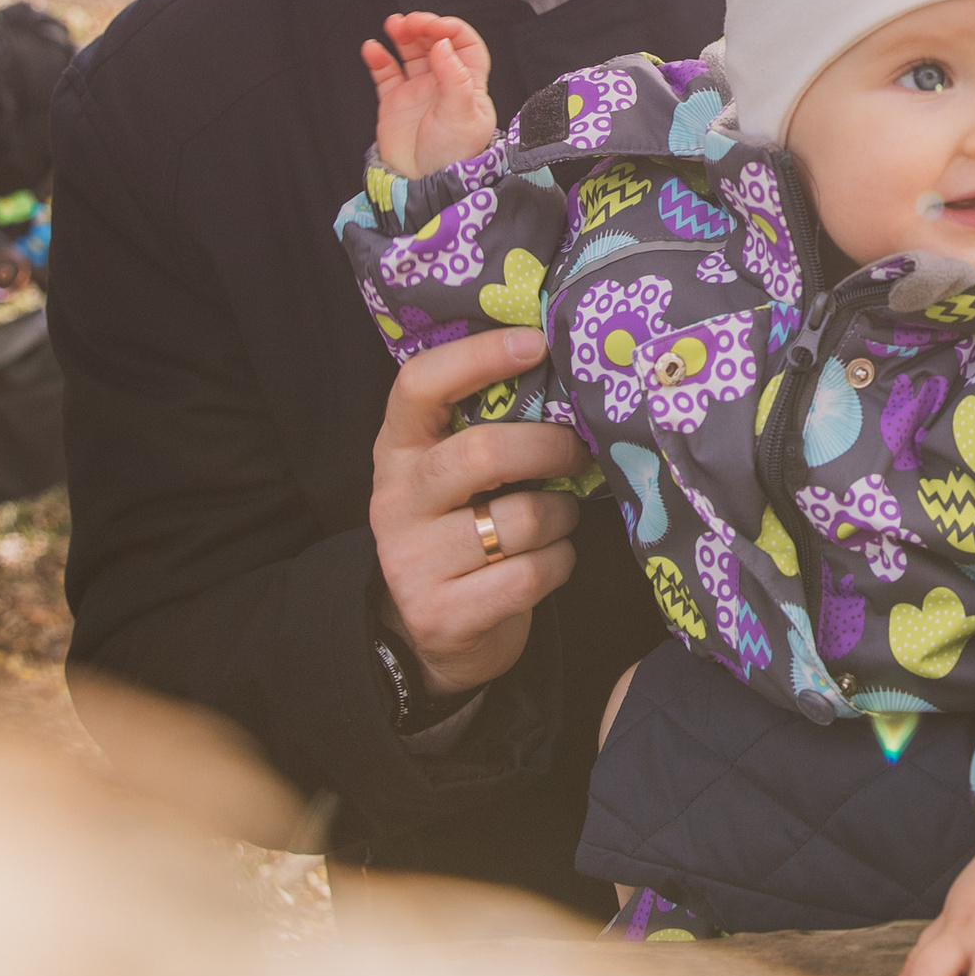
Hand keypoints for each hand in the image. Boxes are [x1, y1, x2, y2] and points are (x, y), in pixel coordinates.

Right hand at [362, 10, 496, 178]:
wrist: (425, 186)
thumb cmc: (453, 155)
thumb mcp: (462, 116)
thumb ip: (455, 78)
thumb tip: (443, 44)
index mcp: (468, 84)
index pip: (465, 45)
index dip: (452, 30)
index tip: (437, 26)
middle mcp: (444, 83)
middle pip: (435, 43)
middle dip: (424, 27)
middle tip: (411, 22)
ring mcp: (418, 91)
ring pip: (411, 52)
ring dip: (403, 35)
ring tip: (394, 25)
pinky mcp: (395, 102)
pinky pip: (386, 73)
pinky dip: (378, 58)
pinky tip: (371, 48)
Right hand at [368, 329, 585, 695]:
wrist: (440, 632)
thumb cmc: (467, 527)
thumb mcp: (460, 473)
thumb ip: (492, 426)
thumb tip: (570, 370)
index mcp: (397, 449)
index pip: (418, 384)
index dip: (478, 356)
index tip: (536, 343)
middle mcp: (395, 501)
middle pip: (482, 452)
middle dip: (550, 448)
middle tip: (579, 452)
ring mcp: (411, 562)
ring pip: (519, 519)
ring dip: (561, 516)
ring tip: (559, 517)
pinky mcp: (443, 614)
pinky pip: (531, 574)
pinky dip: (559, 563)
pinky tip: (551, 560)